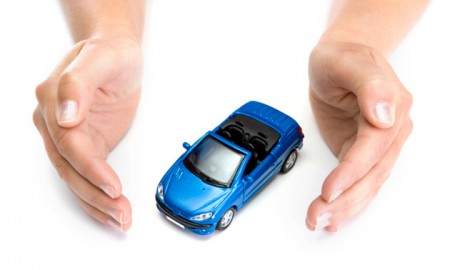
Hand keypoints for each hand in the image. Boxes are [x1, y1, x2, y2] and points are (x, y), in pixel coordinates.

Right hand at [33, 35, 142, 231]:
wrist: (116, 54)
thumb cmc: (111, 52)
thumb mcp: (102, 56)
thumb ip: (77, 83)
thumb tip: (64, 115)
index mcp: (53, 100)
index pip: (70, 145)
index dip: (91, 170)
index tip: (112, 187)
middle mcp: (55, 122)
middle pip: (71, 169)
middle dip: (96, 195)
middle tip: (121, 213)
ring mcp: (69, 136)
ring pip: (77, 179)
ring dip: (97, 203)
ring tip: (121, 219)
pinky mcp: (85, 145)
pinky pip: (86, 176)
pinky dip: (98, 196)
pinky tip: (110, 212)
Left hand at [306, 42, 412, 231]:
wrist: (340, 57)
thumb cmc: (342, 57)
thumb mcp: (348, 62)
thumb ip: (370, 86)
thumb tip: (385, 117)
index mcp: (392, 107)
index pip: (373, 148)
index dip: (351, 172)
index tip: (330, 190)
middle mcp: (390, 130)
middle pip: (372, 173)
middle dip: (346, 199)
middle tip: (318, 215)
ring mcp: (377, 143)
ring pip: (366, 183)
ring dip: (345, 206)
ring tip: (319, 220)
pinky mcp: (362, 151)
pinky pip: (359, 180)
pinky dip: (348, 201)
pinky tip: (335, 217)